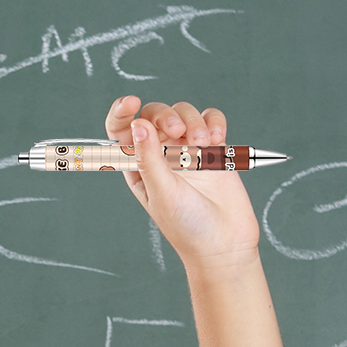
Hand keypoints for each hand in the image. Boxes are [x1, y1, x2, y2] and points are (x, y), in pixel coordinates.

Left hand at [106, 95, 260, 268]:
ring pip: (184, 112)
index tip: (131, 103)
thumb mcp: (162, 193)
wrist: (225, 243)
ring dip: (194, 120)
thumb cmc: (187, 226)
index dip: (122, 112)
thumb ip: (149, 159)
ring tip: (203, 143)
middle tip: (179, 134)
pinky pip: (210, 119)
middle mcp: (160, 156)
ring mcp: (187, 150)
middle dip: (166, 116)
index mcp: (138, 167)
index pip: (121, 131)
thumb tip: (137, 124)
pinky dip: (213, 122)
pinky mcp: (213, 149)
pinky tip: (216, 139)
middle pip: (155, 115)